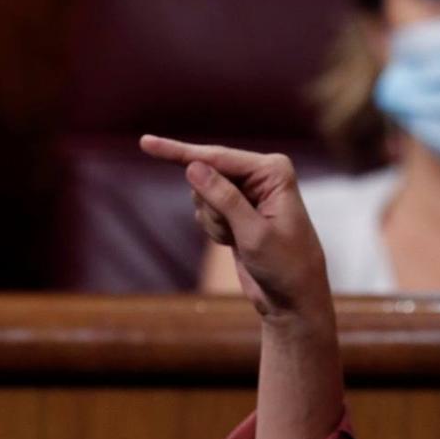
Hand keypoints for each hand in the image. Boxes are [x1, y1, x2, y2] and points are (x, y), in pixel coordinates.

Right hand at [139, 135, 331, 323]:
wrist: (293, 296)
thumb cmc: (285, 266)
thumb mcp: (253, 233)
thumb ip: (224, 198)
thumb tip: (193, 166)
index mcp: (273, 171)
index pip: (218, 157)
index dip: (180, 152)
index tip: (146, 142)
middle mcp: (262, 174)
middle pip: (206, 174)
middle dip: (210, 207)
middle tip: (232, 233)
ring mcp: (248, 190)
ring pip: (202, 194)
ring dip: (212, 222)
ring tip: (238, 240)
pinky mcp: (237, 207)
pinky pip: (206, 210)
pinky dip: (213, 229)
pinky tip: (234, 243)